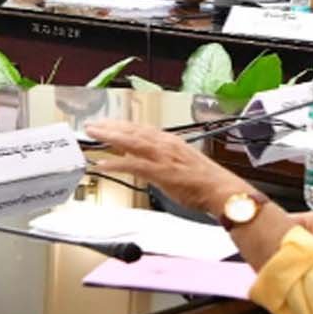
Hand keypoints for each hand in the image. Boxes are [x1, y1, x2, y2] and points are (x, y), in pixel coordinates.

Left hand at [85, 120, 252, 213]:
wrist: (220, 190)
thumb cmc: (205, 183)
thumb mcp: (181, 165)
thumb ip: (162, 162)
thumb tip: (147, 165)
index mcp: (170, 142)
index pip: (141, 129)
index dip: (122, 125)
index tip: (107, 123)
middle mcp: (165, 144)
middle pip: (132, 131)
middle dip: (110, 127)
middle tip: (92, 125)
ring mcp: (162, 157)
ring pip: (130, 142)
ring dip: (110, 138)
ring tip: (93, 136)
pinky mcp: (160, 171)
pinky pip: (133, 165)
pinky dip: (116, 163)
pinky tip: (103, 164)